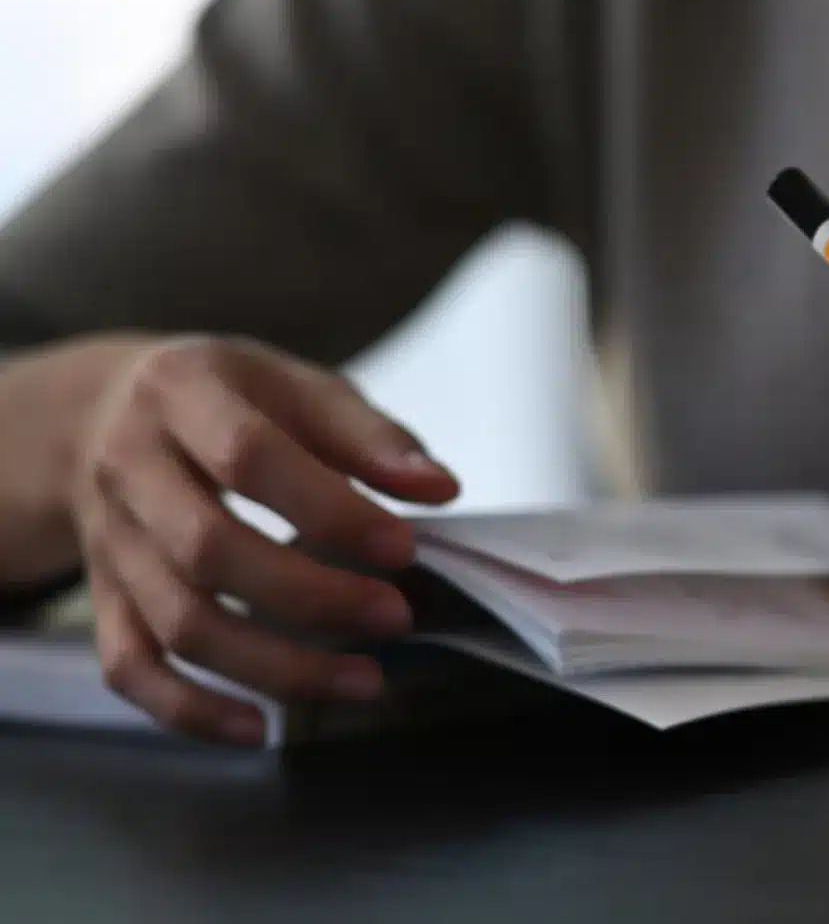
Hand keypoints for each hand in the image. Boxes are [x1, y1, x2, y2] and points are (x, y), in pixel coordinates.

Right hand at [70, 336, 458, 744]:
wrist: (101, 413)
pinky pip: (131, 666)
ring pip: (178, 621)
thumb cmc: (230, 400)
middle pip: (209, 551)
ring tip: (363, 680)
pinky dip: (189, 709)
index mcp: (182, 393)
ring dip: (273, 666)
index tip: (404, 549)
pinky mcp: (102, 597)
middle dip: (312, 596)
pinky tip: (259, 729)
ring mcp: (109, 540)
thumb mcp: (297, 386)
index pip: (252, 458)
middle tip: (396, 618)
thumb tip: (440, 487)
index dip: (330, 510)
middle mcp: (130, 469)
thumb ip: (370, 436)